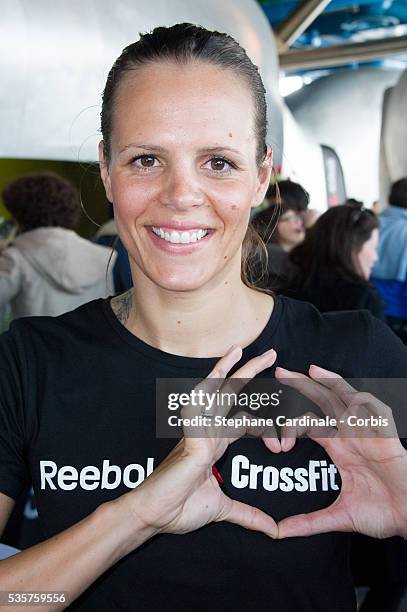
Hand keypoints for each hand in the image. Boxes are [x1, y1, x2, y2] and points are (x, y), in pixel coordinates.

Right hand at [127, 346, 278, 540]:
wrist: (157, 515)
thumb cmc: (180, 507)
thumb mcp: (224, 508)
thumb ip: (249, 515)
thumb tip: (273, 530)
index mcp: (215, 444)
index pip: (244, 419)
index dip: (267, 422)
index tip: (284, 436)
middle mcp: (208, 431)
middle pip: (231, 395)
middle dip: (251, 373)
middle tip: (271, 355)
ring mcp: (199, 430)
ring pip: (216, 391)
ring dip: (229, 368)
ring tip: (242, 349)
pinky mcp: (193, 435)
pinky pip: (202, 404)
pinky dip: (211, 383)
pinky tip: (222, 367)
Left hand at [275, 365, 406, 539]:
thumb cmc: (383, 512)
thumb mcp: (339, 516)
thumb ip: (308, 522)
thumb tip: (279, 531)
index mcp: (339, 448)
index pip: (311, 423)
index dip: (291, 425)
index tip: (279, 441)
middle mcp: (350, 435)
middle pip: (323, 403)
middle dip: (302, 387)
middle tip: (279, 373)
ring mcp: (367, 432)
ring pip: (345, 399)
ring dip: (327, 383)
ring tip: (308, 370)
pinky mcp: (384, 435)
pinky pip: (373, 408)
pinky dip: (358, 399)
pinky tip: (344, 394)